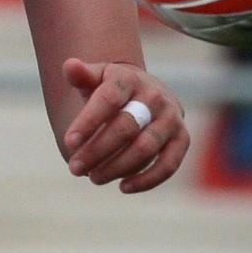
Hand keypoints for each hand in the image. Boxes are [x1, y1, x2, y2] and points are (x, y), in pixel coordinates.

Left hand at [60, 57, 188, 193]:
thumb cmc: (111, 90)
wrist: (144, 92)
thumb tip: (70, 65)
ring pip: (146, 147)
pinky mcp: (182, 138)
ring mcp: (170, 117)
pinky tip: (123, 187)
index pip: (108, 99)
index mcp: (129, 79)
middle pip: (126, 127)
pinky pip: (169, 163)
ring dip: (118, 167)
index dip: (88, 121)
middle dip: (97, 150)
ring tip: (93, 178)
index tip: (68, 142)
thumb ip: (81, 75)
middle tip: (74, 168)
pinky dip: (148, 179)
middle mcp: (154, 96)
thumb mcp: (95, 79)